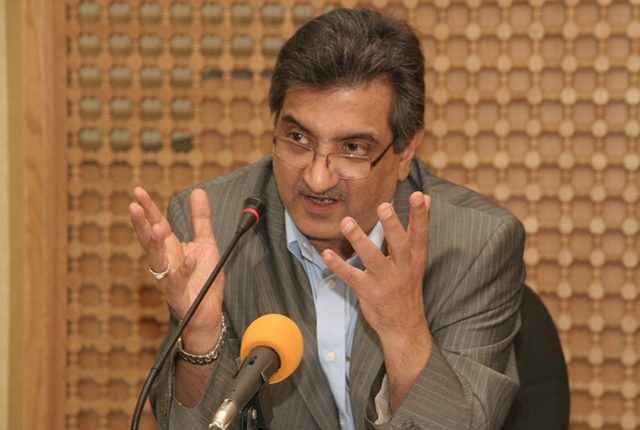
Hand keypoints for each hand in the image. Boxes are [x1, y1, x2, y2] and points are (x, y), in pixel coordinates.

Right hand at [129, 187, 223, 351]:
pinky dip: (184, 270)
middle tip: (134, 206)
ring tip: (156, 227)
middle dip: (141, 223)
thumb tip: (198, 191)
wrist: (209, 312)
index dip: (148, 208)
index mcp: (169, 248)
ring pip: (157, 261)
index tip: (138, 191)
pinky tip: (190, 258)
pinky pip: (179, 282)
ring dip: (155, 244)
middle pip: (149, 240)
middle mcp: (165, 262)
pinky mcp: (179, 295)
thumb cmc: (204, 278)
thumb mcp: (206, 242)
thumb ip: (201, 219)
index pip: (155, 224)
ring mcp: (169, 279)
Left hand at [322, 191, 430, 338]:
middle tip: (384, 206)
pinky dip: (338, 265)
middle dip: (392, 225)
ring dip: (358, 240)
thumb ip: (418, 227)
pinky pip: (351, 276)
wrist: (404, 325)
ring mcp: (385, 281)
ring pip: (372, 258)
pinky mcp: (368, 292)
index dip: (420, 215)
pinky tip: (326, 254)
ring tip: (346, 223)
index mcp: (416, 258)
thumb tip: (426, 197)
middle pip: (399, 244)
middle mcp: (403, 268)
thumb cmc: (407, 284)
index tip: (419, 195)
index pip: (421, 233)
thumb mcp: (417, 257)